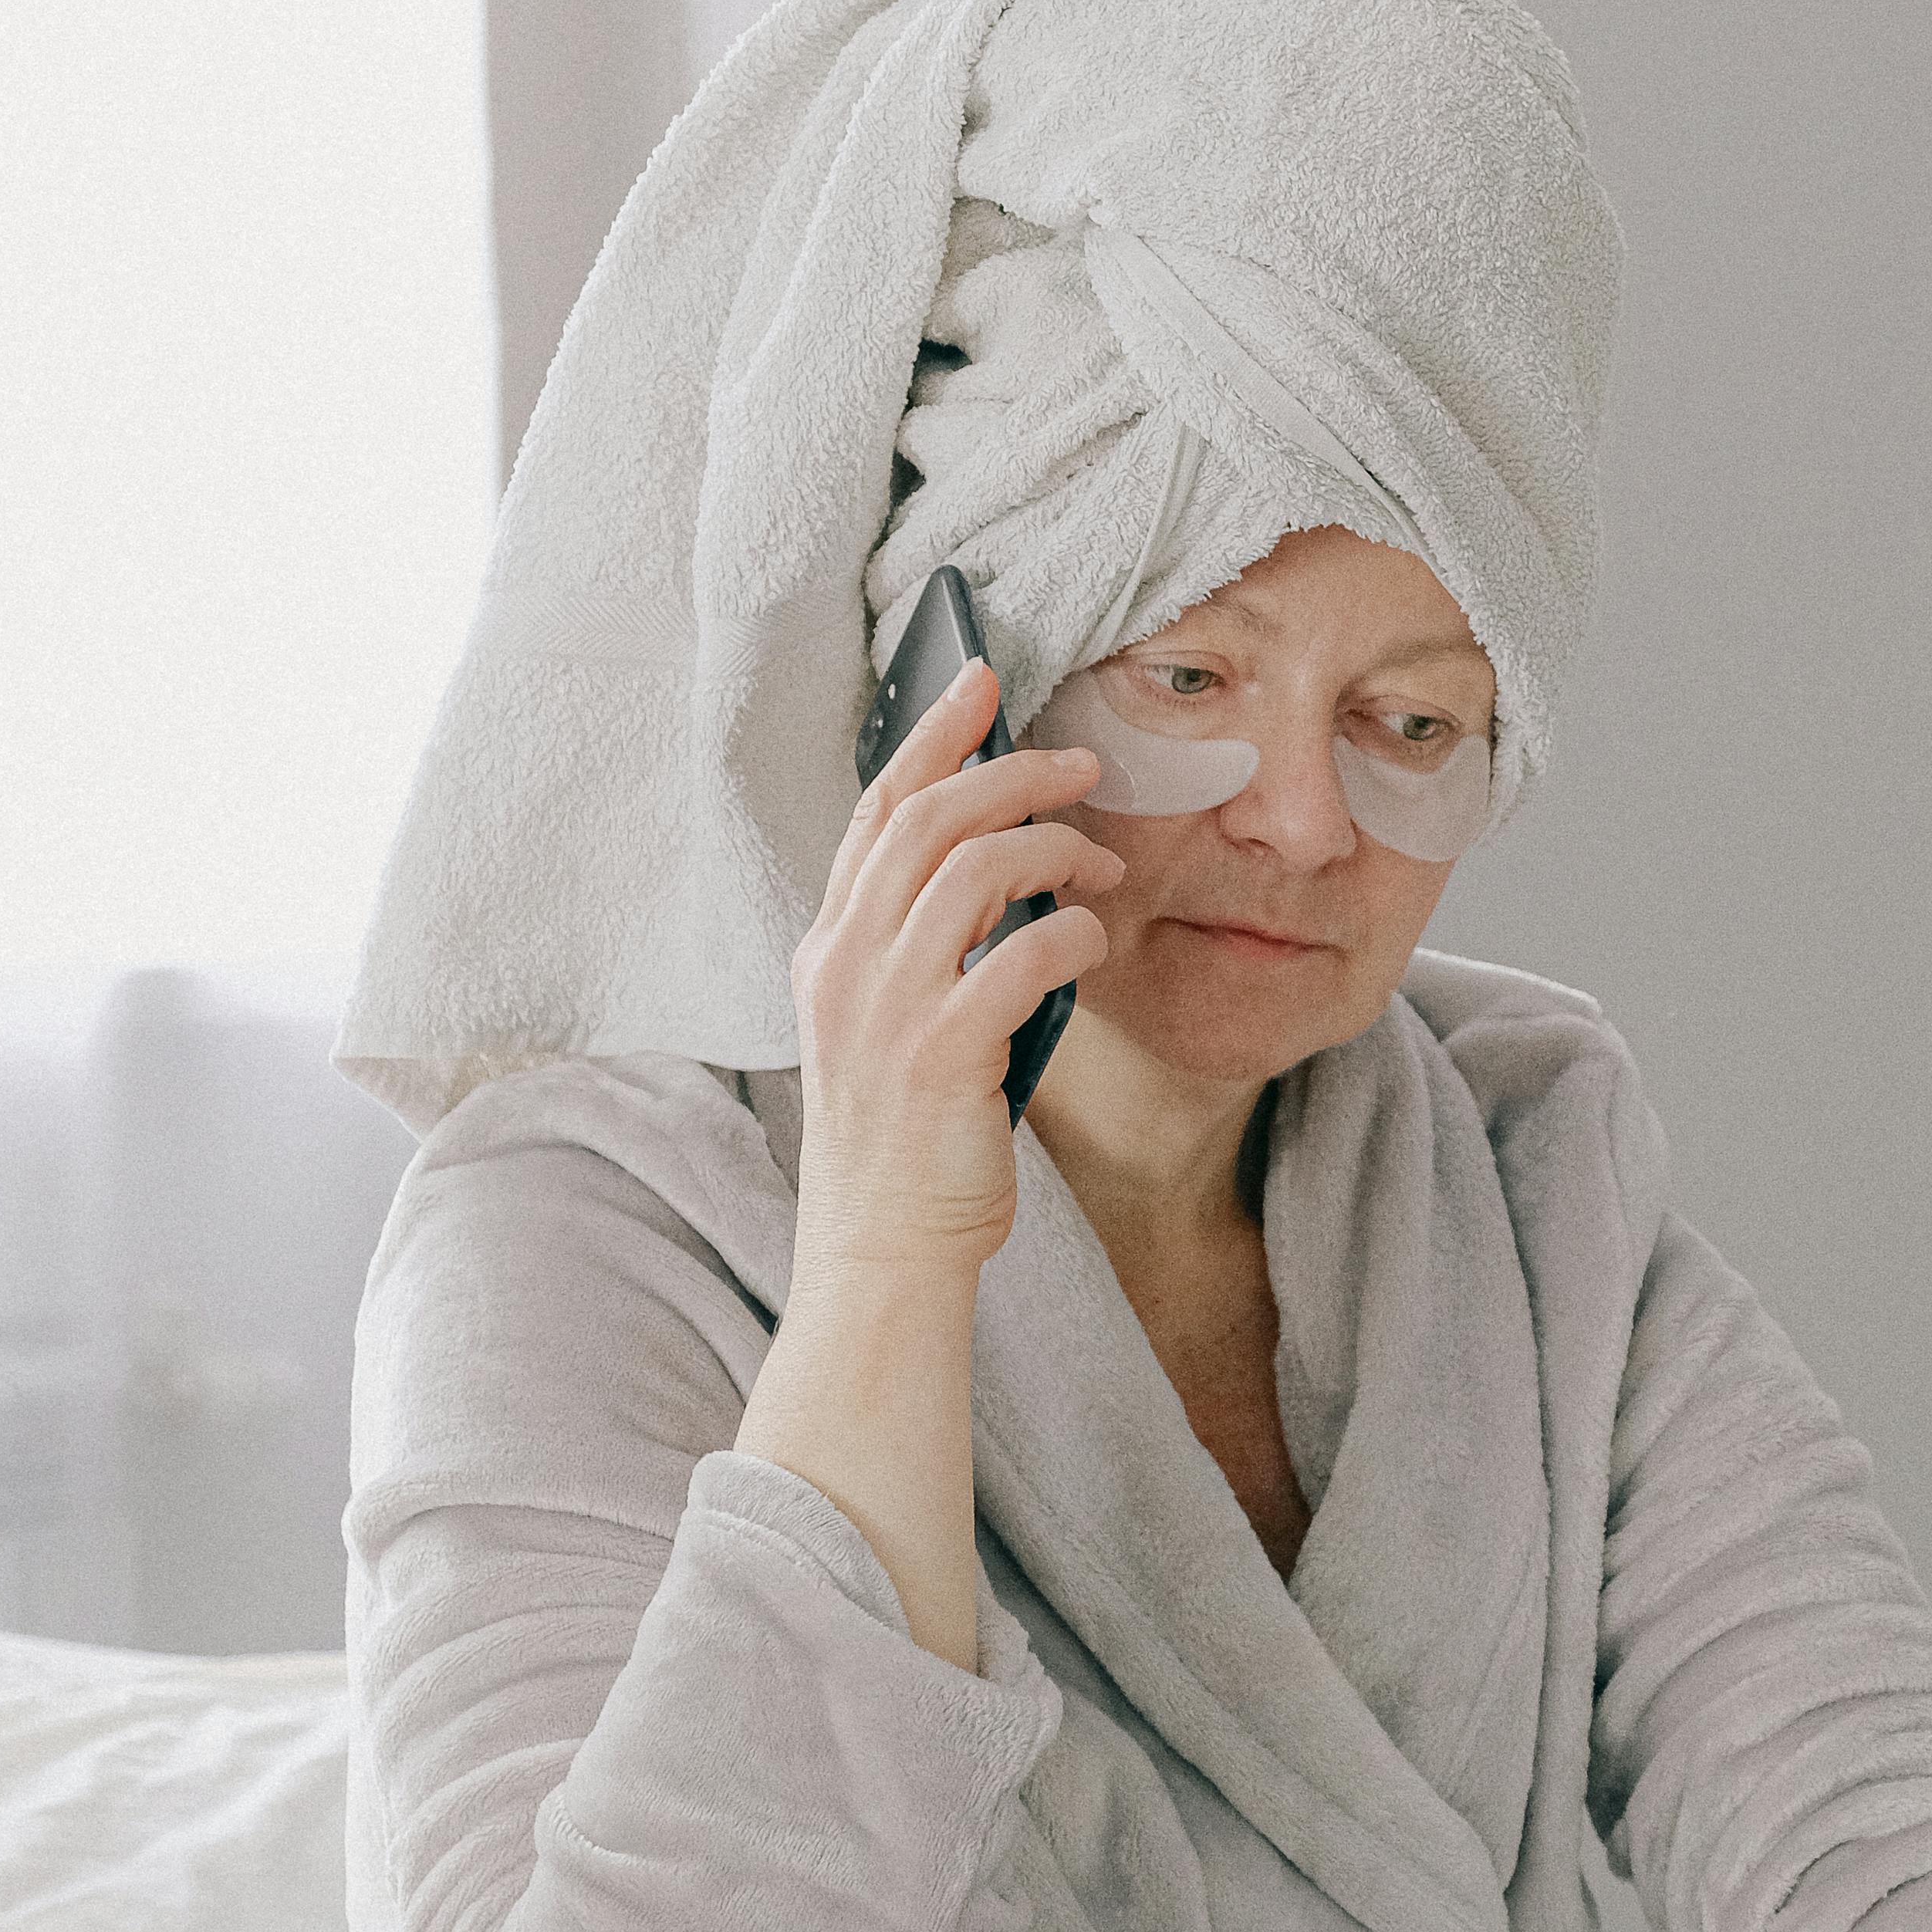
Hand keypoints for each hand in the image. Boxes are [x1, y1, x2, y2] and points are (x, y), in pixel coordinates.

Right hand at [788, 659, 1124, 1284]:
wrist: (881, 1252)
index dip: (933, 737)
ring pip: (969, 870)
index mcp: (829, 948)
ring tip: (1102, 863)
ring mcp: (885, 1009)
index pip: (877, 811)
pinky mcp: (940, 1057)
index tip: (983, 679)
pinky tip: (1095, 944)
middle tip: (1080, 760)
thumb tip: (999, 866)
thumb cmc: (906, 1141)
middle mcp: (844, 965)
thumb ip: (921, 945)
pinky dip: (1069, 935)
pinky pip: (1019, 958)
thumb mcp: (892, 1022)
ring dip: (1051, 848)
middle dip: (1009, 770)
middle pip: (924, 818)